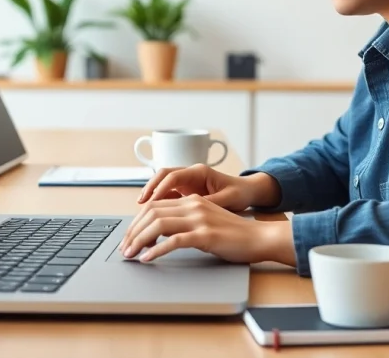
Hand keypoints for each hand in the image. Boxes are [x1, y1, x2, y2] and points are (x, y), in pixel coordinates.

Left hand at [118, 193, 295, 264]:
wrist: (259, 237)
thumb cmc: (234, 234)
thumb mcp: (206, 221)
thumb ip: (185, 221)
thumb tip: (159, 232)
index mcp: (192, 201)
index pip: (154, 206)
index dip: (136, 222)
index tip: (128, 237)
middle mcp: (193, 206)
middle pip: (151, 213)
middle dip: (133, 231)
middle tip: (124, 248)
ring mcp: (199, 219)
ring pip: (159, 225)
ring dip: (140, 240)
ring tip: (131, 254)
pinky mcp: (206, 235)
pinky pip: (174, 241)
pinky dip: (157, 250)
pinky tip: (148, 258)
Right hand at [136, 163, 279, 212]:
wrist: (248, 192)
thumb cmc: (240, 194)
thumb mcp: (228, 200)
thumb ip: (210, 203)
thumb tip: (192, 209)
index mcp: (200, 172)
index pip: (173, 176)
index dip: (160, 188)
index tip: (151, 202)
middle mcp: (191, 174)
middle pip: (162, 177)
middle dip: (149, 190)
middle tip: (140, 205)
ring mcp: (188, 182)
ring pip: (163, 186)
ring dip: (152, 197)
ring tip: (142, 212)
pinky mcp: (187, 192)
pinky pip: (168, 195)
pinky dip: (160, 203)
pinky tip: (153, 216)